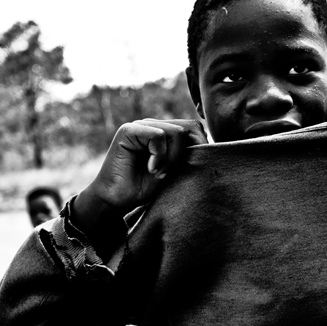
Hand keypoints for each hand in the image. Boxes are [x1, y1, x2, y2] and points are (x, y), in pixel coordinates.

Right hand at [73, 119, 206, 254]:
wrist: (117, 200)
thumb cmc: (144, 188)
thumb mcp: (173, 170)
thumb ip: (186, 155)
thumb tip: (210, 143)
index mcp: (164, 133)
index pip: (193, 128)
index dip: (199, 146)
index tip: (190, 170)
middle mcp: (153, 125)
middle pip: (188, 128)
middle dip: (185, 155)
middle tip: (169, 174)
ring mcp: (141, 126)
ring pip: (175, 133)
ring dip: (171, 158)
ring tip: (158, 174)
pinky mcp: (128, 131)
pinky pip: (157, 135)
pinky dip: (159, 156)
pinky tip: (150, 169)